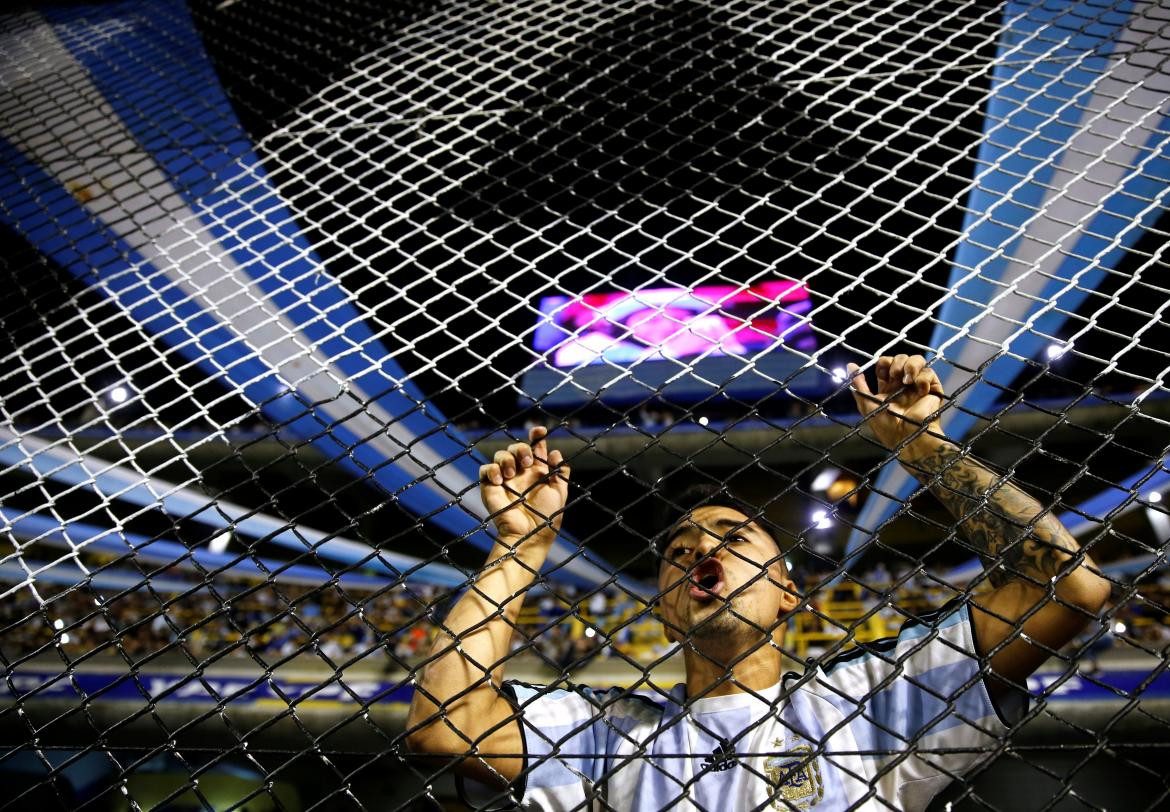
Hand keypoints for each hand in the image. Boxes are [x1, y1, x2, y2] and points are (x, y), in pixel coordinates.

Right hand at [479, 426, 569, 545]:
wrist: (529, 535)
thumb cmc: (547, 517)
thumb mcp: (559, 493)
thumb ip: (559, 473)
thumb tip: (556, 453)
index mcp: (537, 472)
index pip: (535, 448)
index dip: (536, 436)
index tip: (539, 430)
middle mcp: (520, 473)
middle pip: (516, 447)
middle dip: (521, 448)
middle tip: (528, 462)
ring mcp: (504, 479)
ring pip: (500, 455)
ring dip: (507, 459)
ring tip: (512, 473)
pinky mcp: (490, 487)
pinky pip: (485, 469)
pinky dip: (491, 470)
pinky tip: (500, 480)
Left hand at [847, 354, 946, 459]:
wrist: (907, 437)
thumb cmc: (885, 426)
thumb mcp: (866, 404)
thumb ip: (858, 384)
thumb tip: (850, 365)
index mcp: (888, 387)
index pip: (886, 363)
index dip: (884, 363)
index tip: (882, 373)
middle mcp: (903, 384)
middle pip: (901, 358)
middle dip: (897, 362)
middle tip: (895, 375)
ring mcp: (918, 385)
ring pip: (917, 360)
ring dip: (911, 365)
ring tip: (907, 379)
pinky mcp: (932, 389)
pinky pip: (929, 373)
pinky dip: (923, 377)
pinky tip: (919, 389)